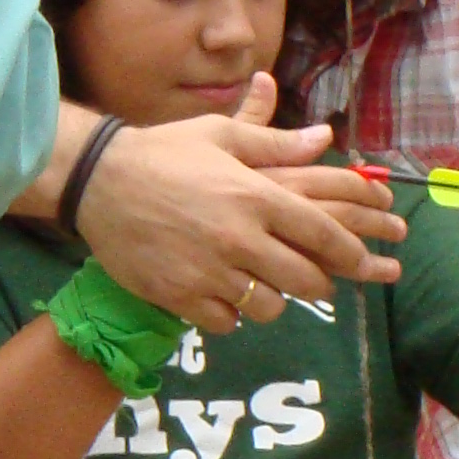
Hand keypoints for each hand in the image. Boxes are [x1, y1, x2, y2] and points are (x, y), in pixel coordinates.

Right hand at [75, 73, 405, 338]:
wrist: (97, 180)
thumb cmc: (164, 152)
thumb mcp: (221, 136)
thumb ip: (276, 143)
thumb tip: (325, 140)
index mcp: (256, 195)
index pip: (322, 232)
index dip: (351, 252)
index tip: (360, 260)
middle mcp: (240, 237)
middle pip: (305, 279)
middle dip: (320, 284)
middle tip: (318, 283)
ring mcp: (211, 271)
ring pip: (270, 307)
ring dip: (274, 300)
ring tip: (265, 288)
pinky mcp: (182, 296)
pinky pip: (227, 322)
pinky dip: (231, 315)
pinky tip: (224, 299)